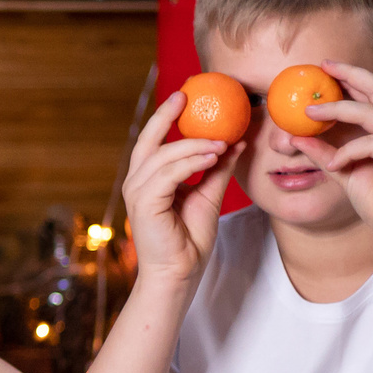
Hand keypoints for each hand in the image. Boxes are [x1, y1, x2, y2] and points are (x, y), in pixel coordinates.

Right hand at [122, 92, 240, 292]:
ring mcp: (138, 193)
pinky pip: (168, 174)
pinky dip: (191, 162)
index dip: (165, 118)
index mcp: (148, 181)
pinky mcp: (144, 204)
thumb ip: (217, 170)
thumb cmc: (188, 242)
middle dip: (165, 116)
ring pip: (163, 156)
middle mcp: (137, 183)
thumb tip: (236, 142)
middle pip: (149, 141)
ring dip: (194, 145)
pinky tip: (211, 157)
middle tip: (186, 97)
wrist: (179, 275)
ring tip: (221, 142)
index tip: (183, 98)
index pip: (153, 142)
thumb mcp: (208, 197)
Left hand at [294, 62, 372, 247]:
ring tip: (309, 113)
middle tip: (323, 66)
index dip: (350, 77)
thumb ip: (324, 153)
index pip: (372, 93)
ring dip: (338, 110)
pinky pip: (372, 142)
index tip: (325, 67)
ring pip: (371, 112)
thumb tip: (296, 136)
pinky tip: (336, 164)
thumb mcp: (345, 172)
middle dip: (350, 74)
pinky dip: (349, 151)